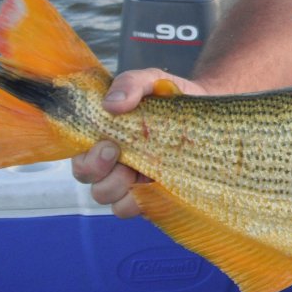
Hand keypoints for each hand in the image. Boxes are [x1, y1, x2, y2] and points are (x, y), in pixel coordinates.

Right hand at [71, 68, 207, 217]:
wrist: (210, 113)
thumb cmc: (172, 97)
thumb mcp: (151, 80)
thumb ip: (131, 83)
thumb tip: (111, 104)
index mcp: (106, 142)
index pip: (81, 161)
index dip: (87, 160)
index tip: (109, 144)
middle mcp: (117, 167)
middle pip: (93, 185)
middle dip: (100, 172)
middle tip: (120, 153)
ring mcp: (138, 183)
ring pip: (114, 203)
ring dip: (122, 191)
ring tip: (143, 172)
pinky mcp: (158, 196)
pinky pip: (144, 210)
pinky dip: (148, 203)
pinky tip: (162, 185)